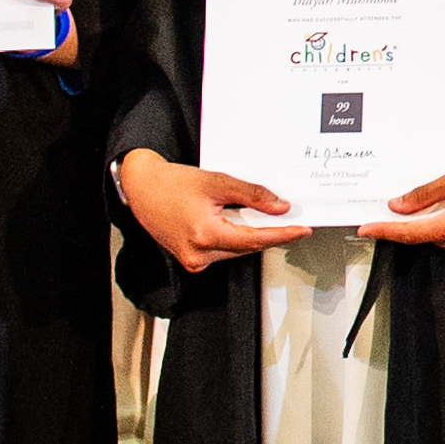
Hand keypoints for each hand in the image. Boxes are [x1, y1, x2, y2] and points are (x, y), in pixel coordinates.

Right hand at [117, 149, 300, 267]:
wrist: (143, 189)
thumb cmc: (173, 183)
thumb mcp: (218, 182)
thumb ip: (252, 195)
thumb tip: (280, 208)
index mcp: (205, 235)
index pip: (255, 239)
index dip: (282, 235)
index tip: (302, 230)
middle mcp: (199, 254)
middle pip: (247, 246)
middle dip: (269, 232)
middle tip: (291, 219)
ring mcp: (194, 261)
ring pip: (236, 250)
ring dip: (252, 234)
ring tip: (263, 215)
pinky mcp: (191, 260)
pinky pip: (224, 251)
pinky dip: (236, 237)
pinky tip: (240, 222)